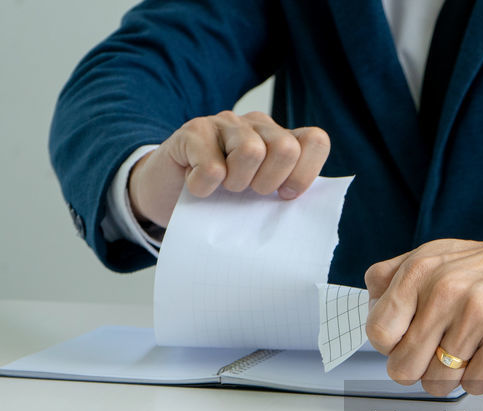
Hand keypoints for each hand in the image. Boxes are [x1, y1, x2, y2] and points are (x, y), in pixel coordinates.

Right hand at [128, 111, 330, 228]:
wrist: (167, 195)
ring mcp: (224, 123)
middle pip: (285, 148)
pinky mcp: (193, 130)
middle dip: (268, 182)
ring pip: (251, 151)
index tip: (284, 196)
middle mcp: (256, 125)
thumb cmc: (221, 200)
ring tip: (223, 188)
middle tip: (247, 193)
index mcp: (280, 139)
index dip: (305, 173)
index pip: (315, 141)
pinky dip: (204, 187)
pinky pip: (212, 166)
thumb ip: (284, 196)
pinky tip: (196, 186)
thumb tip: (303, 216)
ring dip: (236, 183)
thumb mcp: (259, 201)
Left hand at [364, 221, 482, 395]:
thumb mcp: (432, 256)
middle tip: (438, 356)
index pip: (379, 334)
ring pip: (440, 382)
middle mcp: (445, 290)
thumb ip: (391, 277)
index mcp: (419, 271)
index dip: (393, 347)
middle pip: (405, 368)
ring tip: (467, 354)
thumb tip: (371, 308)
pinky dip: (481, 378)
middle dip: (420, 370)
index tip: (410, 341)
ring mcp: (478, 312)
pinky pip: (477, 384)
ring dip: (453, 377)